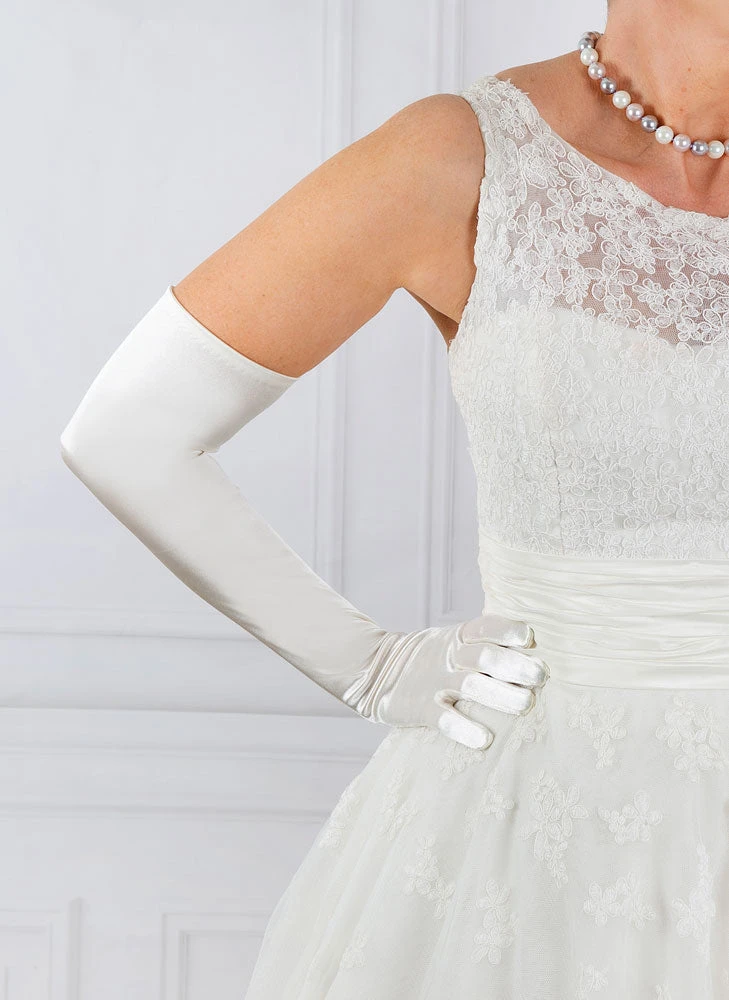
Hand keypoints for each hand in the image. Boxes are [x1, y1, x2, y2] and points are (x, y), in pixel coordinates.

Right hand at [343, 613, 548, 748]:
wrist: (376, 671)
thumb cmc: (432, 660)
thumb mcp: (452, 641)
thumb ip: (485, 644)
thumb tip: (537, 653)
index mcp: (460, 637)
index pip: (487, 627)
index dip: (509, 630)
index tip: (531, 639)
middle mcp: (450, 656)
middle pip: (485, 656)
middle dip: (515, 665)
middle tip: (540, 676)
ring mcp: (435, 682)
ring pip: (470, 686)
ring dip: (500, 695)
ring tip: (525, 705)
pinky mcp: (420, 708)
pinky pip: (443, 719)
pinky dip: (463, 728)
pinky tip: (484, 740)